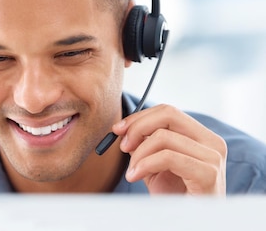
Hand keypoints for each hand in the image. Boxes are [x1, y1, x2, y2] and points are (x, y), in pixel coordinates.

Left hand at [112, 104, 226, 194]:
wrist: (190, 223)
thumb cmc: (176, 197)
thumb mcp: (156, 165)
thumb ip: (145, 144)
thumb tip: (124, 128)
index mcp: (202, 137)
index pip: (168, 112)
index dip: (139, 117)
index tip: (118, 130)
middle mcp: (212, 142)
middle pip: (168, 114)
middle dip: (138, 127)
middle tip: (122, 145)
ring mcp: (213, 157)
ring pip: (163, 137)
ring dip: (139, 154)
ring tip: (132, 172)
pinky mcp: (208, 173)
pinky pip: (168, 157)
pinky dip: (145, 164)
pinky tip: (135, 176)